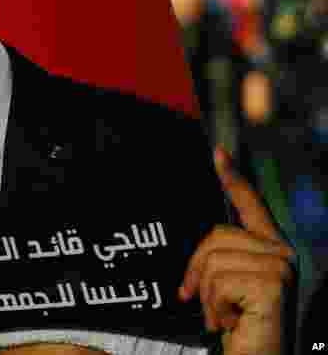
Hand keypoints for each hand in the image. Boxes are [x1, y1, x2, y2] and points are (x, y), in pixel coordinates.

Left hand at [179, 146, 294, 354]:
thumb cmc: (240, 328)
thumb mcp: (225, 289)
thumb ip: (220, 262)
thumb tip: (202, 249)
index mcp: (270, 250)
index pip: (251, 207)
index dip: (233, 178)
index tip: (218, 153)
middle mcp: (282, 253)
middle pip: (215, 237)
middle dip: (197, 272)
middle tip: (202, 303)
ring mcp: (280, 266)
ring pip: (213, 260)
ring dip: (208, 296)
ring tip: (225, 317)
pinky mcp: (272, 282)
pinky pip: (218, 280)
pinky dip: (215, 307)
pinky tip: (233, 323)